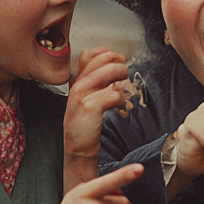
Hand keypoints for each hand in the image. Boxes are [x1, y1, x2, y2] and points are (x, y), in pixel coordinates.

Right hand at [64, 47, 129, 161]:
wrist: (78, 149)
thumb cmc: (86, 125)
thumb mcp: (87, 100)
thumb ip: (96, 85)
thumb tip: (116, 70)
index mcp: (78, 82)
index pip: (89, 54)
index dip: (106, 54)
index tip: (118, 61)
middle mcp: (78, 85)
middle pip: (101, 59)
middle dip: (118, 63)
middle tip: (125, 74)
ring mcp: (81, 95)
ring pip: (108, 72)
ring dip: (122, 77)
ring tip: (124, 88)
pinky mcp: (89, 107)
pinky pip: (113, 93)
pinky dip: (121, 98)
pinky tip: (121, 107)